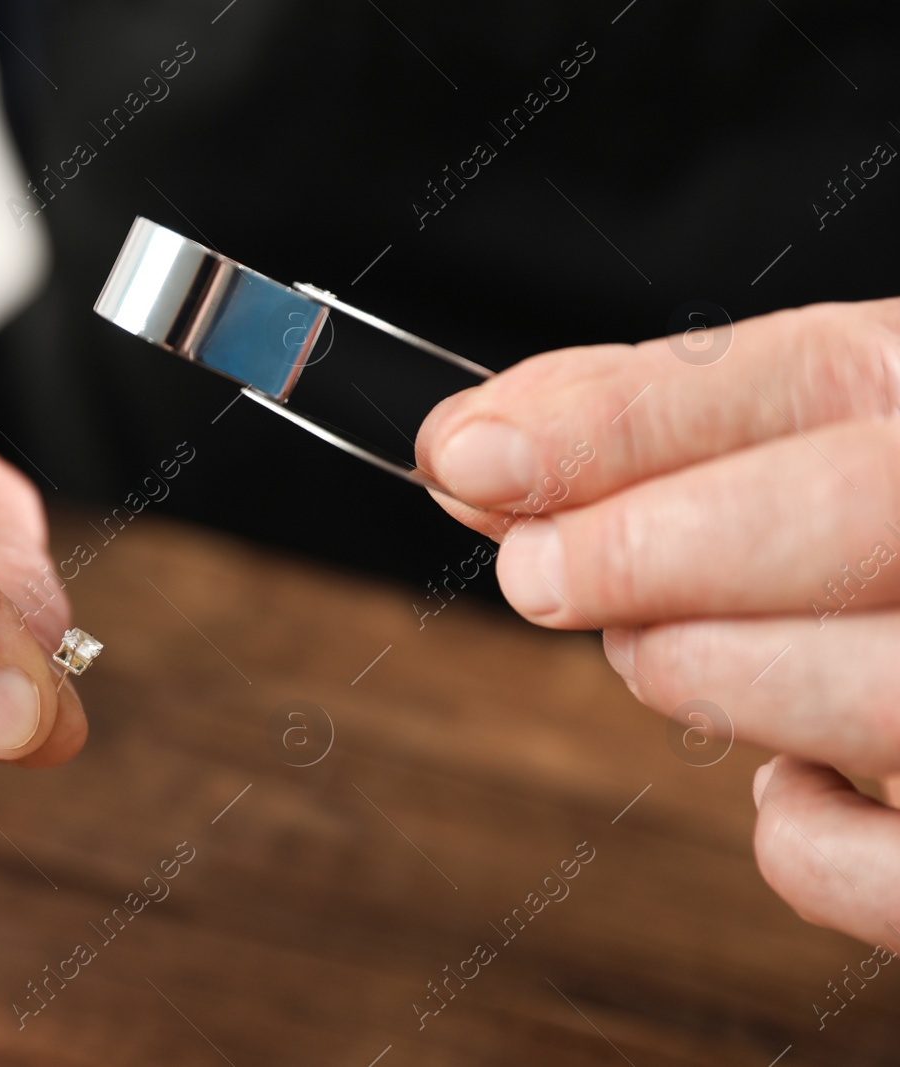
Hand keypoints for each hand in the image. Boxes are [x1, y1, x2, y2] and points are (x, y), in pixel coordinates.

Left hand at [416, 297, 899, 945]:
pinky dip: (807, 841)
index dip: (625, 425)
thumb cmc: (884, 518)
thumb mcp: (802, 429)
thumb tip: (468, 449)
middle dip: (653, 551)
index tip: (473, 457)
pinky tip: (786, 783)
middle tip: (540, 574)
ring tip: (653, 655)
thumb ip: (647, 429)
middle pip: (855, 517)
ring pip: (885, 693)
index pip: (806, 380)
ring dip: (715, 675)